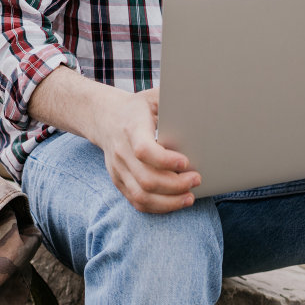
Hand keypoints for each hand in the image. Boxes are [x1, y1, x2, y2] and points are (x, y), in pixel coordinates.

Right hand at [96, 87, 200, 213]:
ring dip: (169, 202)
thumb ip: (173, 98)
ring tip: (189, 196)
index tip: (186, 162)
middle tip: (196, 179)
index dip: (166, 160)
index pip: (144, 150)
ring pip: (142, 196)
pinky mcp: (118, 181)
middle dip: (176, 185)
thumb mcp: (152, 97)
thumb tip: (199, 98)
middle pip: (147, 179)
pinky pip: (136, 202)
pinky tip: (174, 202)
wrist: (105, 118)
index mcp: (132, 128)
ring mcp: (118, 169)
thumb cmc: (136, 108)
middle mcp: (122, 151)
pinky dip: (157, 207)